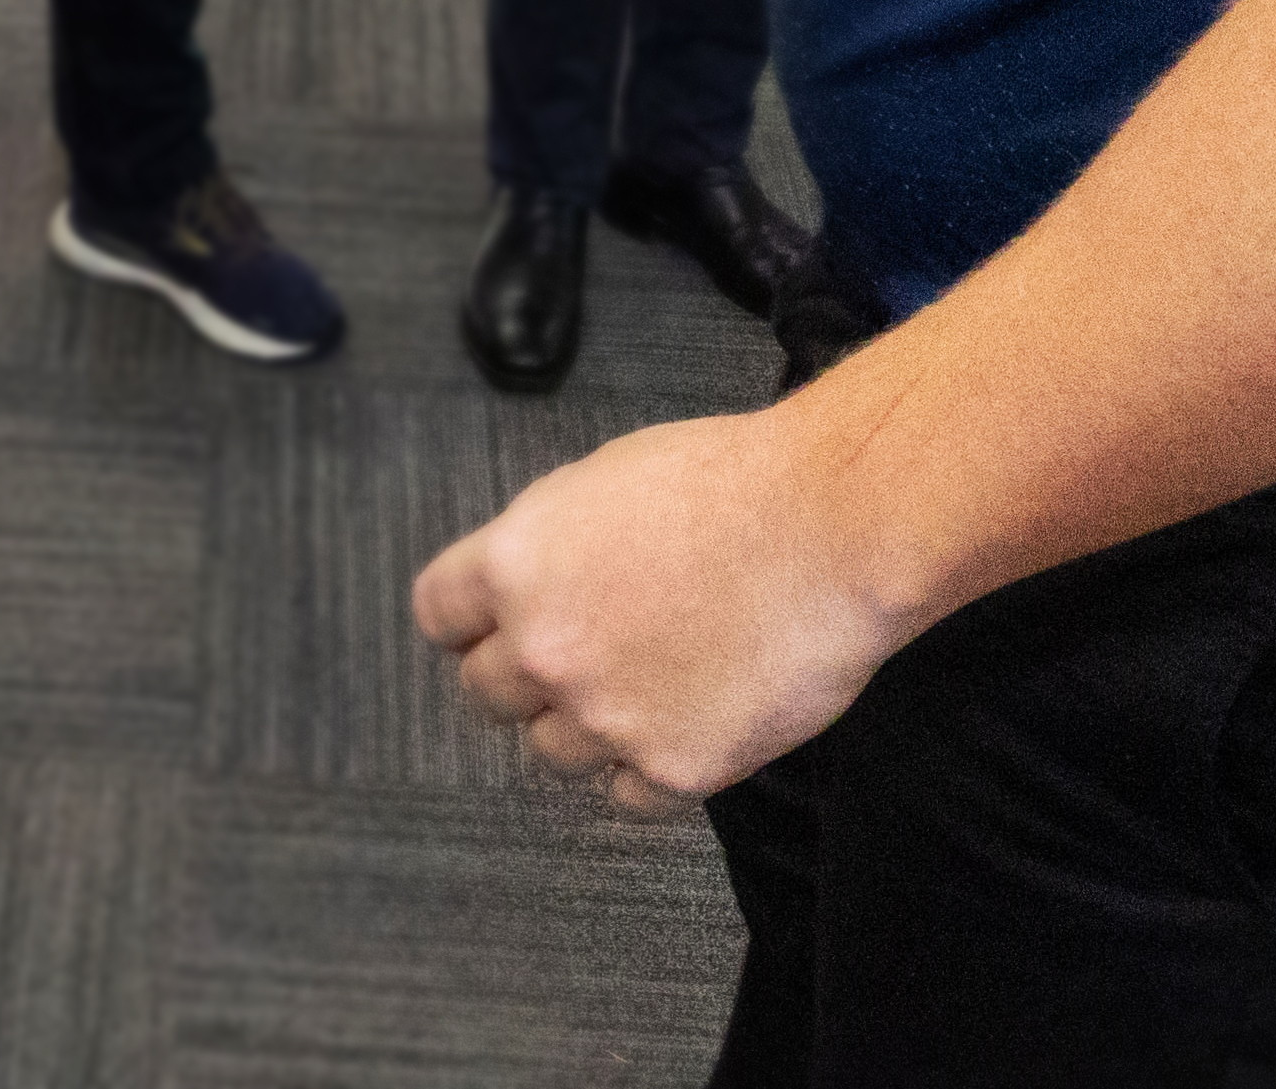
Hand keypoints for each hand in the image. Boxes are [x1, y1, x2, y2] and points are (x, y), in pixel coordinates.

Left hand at [411, 407, 904, 812]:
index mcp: (516, 564)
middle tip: (588, 651)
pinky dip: (652, 765)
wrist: (835, 528)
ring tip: (658, 674)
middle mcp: (547, 648)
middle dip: (530, 673)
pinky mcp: (672, 769)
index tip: (486, 629)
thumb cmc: (737, 486)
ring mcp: (606, 717)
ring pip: (554, 749)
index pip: (440, 616)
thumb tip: (521, 586)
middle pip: (488, 691)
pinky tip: (692, 712)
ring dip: (591, 723)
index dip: (469, 621)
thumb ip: (547, 546)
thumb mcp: (603, 482)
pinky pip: (627, 793)